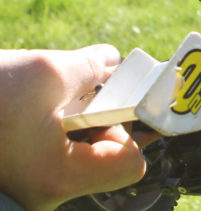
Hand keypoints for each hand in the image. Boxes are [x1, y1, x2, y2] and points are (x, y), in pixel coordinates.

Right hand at [0, 45, 145, 209]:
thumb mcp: (47, 71)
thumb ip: (95, 68)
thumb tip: (118, 63)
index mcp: (59, 177)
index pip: (130, 161)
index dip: (133, 124)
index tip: (124, 93)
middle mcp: (45, 192)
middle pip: (102, 151)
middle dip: (98, 112)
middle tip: (79, 85)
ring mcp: (27, 185)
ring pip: (74, 146)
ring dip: (71, 112)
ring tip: (45, 91)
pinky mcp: (13, 171)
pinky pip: (49, 147)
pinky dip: (49, 121)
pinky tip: (28, 100)